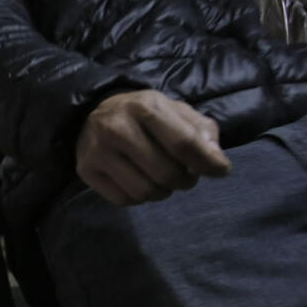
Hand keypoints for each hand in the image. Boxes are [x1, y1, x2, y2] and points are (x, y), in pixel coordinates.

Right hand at [75, 90, 231, 205]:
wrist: (92, 113)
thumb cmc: (143, 115)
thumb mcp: (174, 111)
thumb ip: (201, 131)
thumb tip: (216, 161)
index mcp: (145, 106)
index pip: (183, 143)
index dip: (207, 163)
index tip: (220, 171)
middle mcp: (117, 127)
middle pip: (166, 174)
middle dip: (185, 181)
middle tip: (186, 176)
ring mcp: (98, 150)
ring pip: (145, 192)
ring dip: (163, 192)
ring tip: (163, 180)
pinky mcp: (86, 170)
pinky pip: (124, 200)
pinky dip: (139, 198)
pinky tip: (140, 182)